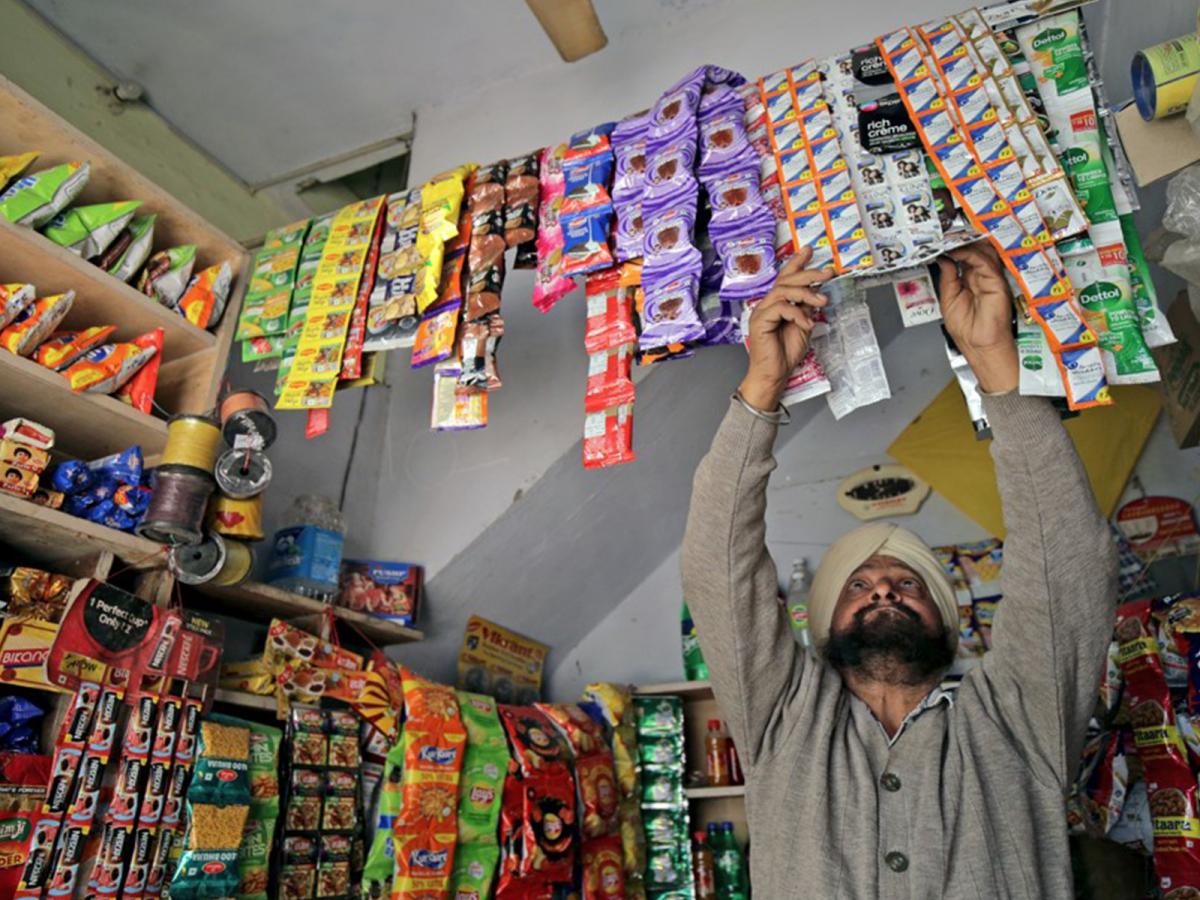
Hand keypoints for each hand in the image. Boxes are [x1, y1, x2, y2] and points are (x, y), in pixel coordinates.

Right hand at [739, 247, 829, 410]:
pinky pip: (781, 308)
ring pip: (784, 291)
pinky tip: (807, 323)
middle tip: (827, 272)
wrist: (774, 374)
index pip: (786, 278)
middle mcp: (767, 305)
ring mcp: (762, 312)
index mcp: (776, 304)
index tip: (809, 250)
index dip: (797, 263)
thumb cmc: (785, 354)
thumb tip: (816, 294)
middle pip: (786, 280)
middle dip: (808, 273)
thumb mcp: (803, 326)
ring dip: (806, 293)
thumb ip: (806, 309)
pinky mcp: (760, 321)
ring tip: (822, 301)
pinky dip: (797, 314)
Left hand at [936, 242, 1019, 393]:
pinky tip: (958, 251)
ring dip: (966, 243)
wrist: (981, 346)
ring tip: (952, 237)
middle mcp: (981, 278)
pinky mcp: (997, 283)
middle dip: (962, 241)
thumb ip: (948, 278)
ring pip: (982, 253)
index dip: (955, 247)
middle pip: (976, 251)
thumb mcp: (949, 299)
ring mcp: (990, 279)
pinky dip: (970, 254)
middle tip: (948, 231)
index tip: (943, 239)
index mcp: (970, 281)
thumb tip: (944, 259)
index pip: (965, 257)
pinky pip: (985, 263)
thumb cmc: (968, 330)